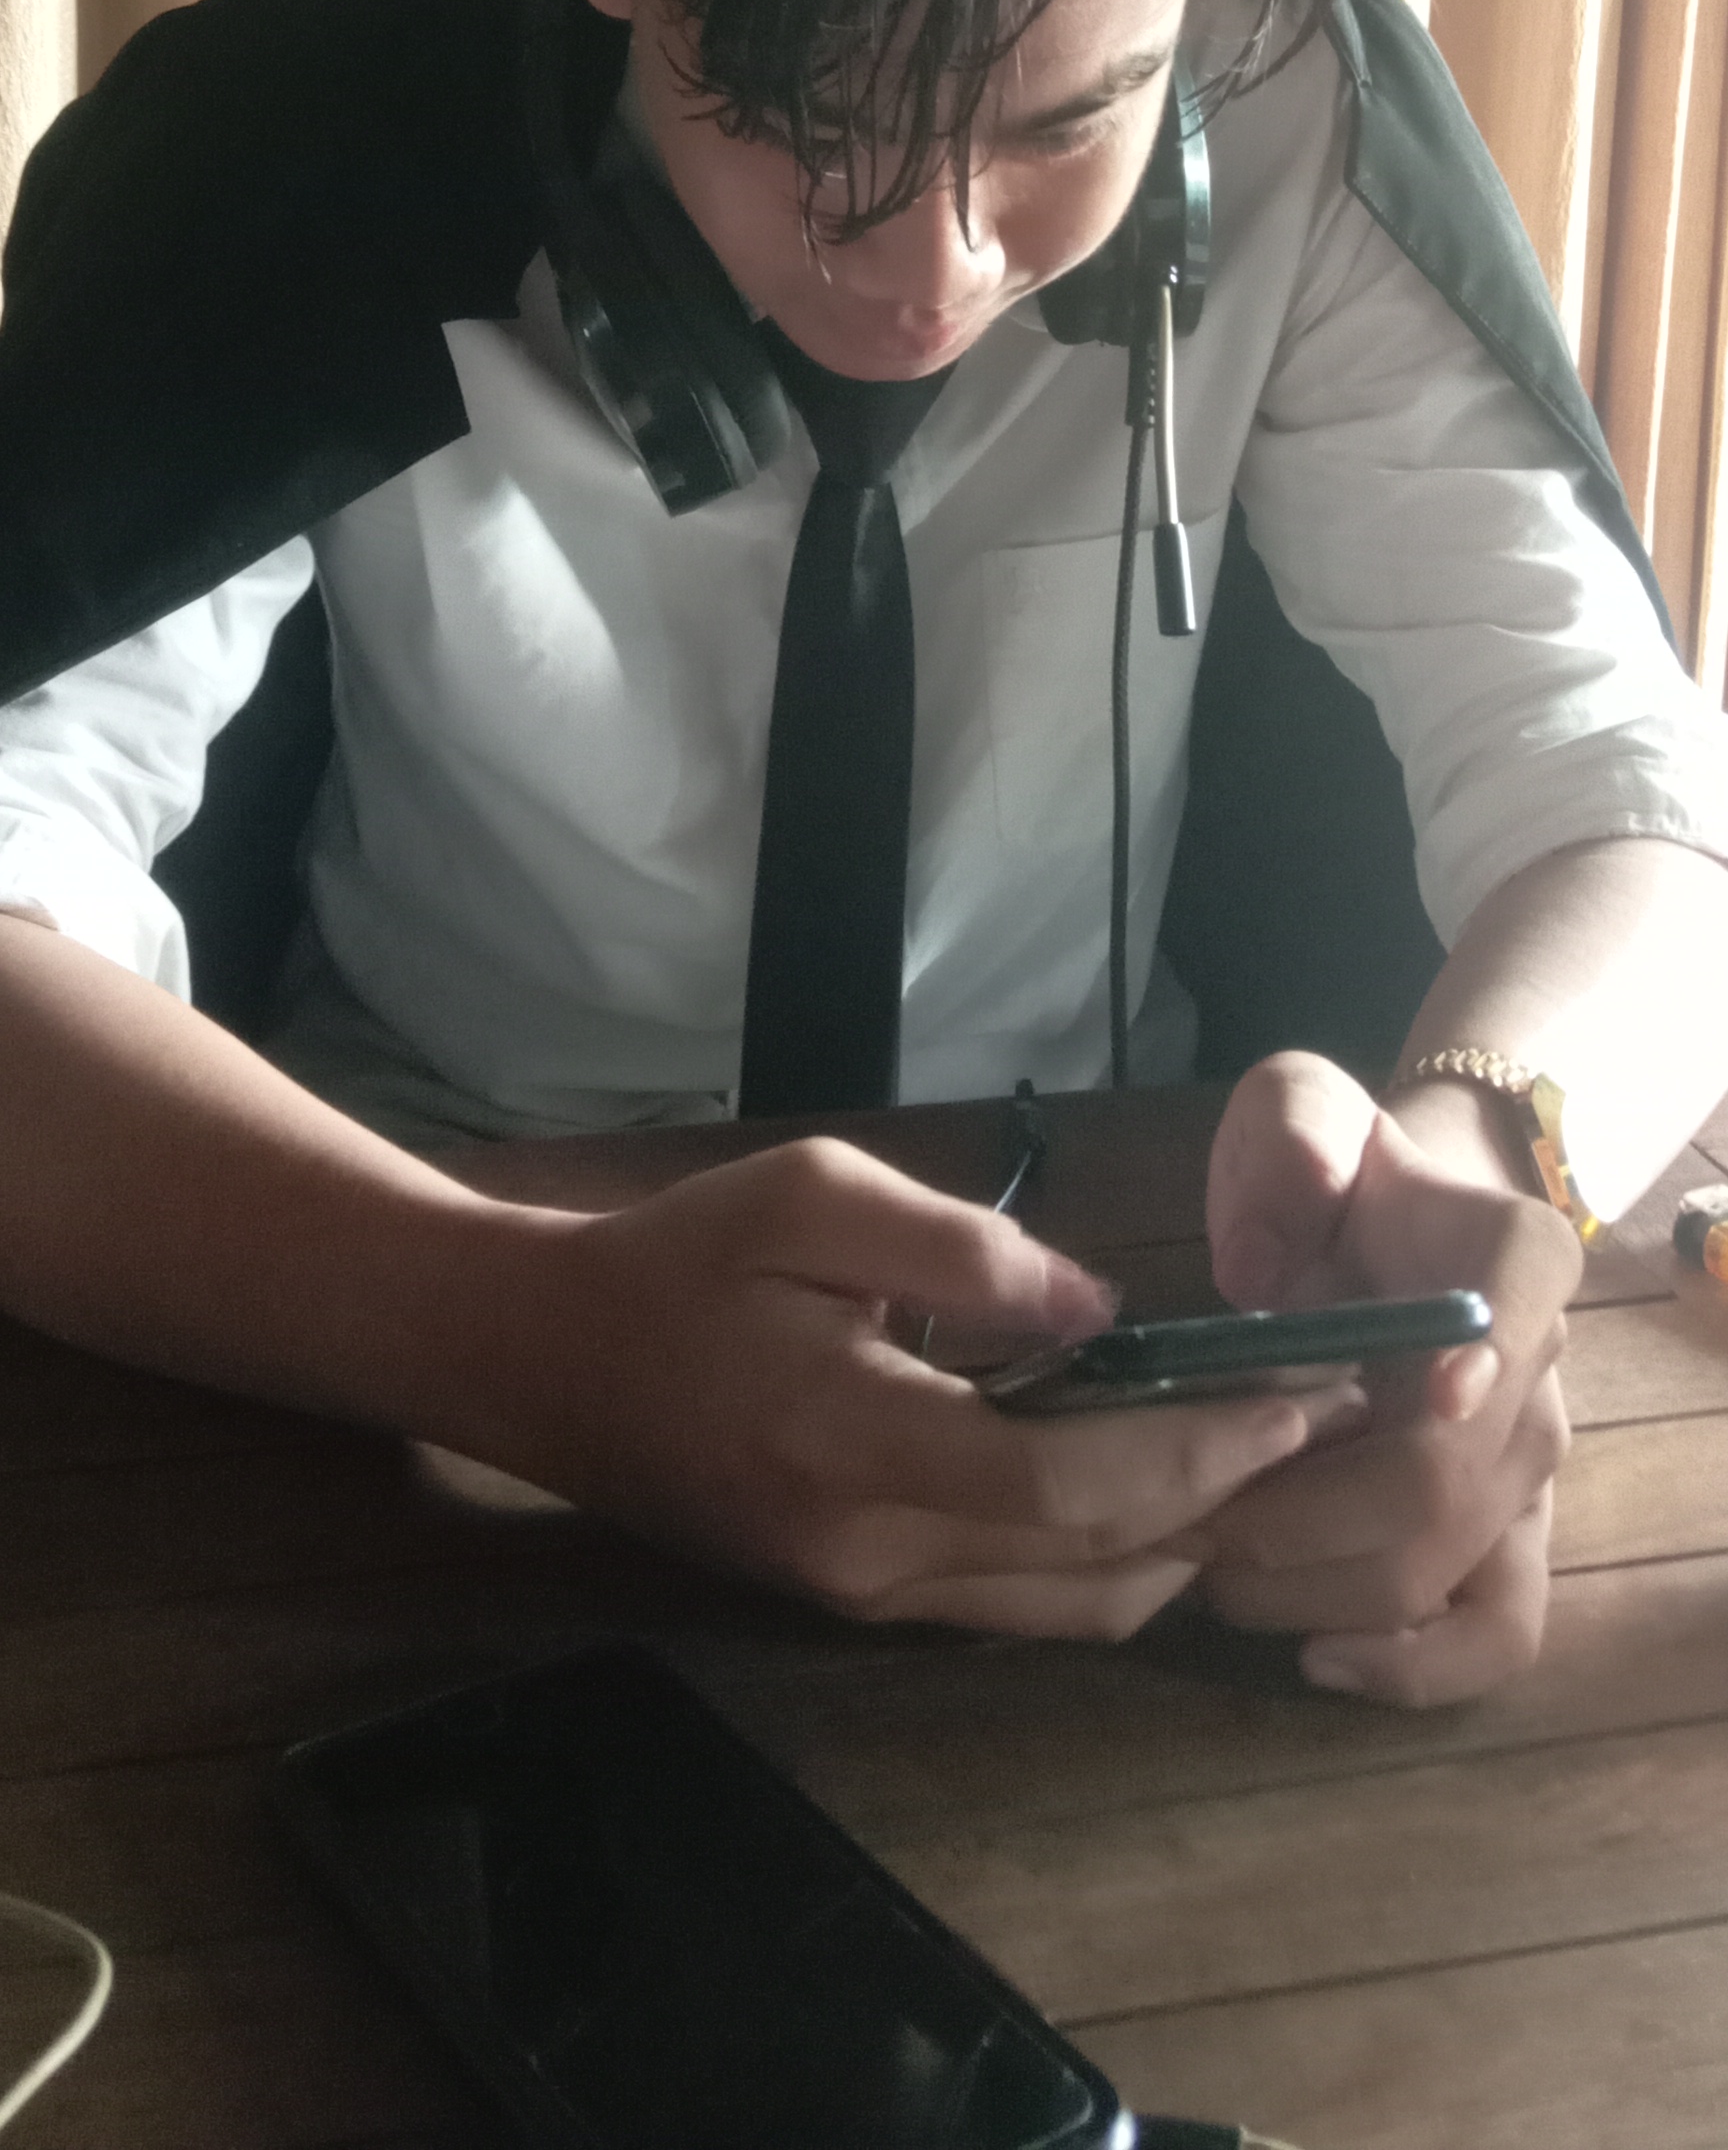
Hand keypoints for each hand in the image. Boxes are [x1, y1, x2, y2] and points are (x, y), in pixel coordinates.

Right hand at [497, 1135, 1314, 1635]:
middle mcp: (867, 1556)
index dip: (1193, 1450)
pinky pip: (1024, 1608)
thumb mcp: (807, 1196)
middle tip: (1338, 1424)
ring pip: (1071, 1608)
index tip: (1299, 1391)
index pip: (1060, 1486)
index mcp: (848, 1444)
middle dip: (1229, 1498)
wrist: (548, 1364)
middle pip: (1090, 1562)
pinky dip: (1117, 1561)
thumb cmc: (680, 1260)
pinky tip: (1175, 1494)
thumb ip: (958, 1247)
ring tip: (1282, 1460)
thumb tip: (1101, 1306)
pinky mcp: (864, 1604)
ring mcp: (865, 1598)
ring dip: (1187, 1544)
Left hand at [1187, 1051, 1580, 1703]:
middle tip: (1180, 1509)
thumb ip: (1293, 1139)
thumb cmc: (1337, 1170)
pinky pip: (1493, 1638)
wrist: (1388, 1221)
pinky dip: (1413, 1670)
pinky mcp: (1503, 1544)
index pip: (1514, 1316)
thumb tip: (1269, 1263)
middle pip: (1436, 1486)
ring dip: (1308, 1591)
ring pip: (1439, 1574)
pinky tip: (1316, 1657)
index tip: (1389, 1401)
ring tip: (1206, 1565)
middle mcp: (1540, 1378)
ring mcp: (1527, 1475)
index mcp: (1518, 1259)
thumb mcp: (1299, 1109)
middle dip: (1292, 1517)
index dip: (1456, 1377)